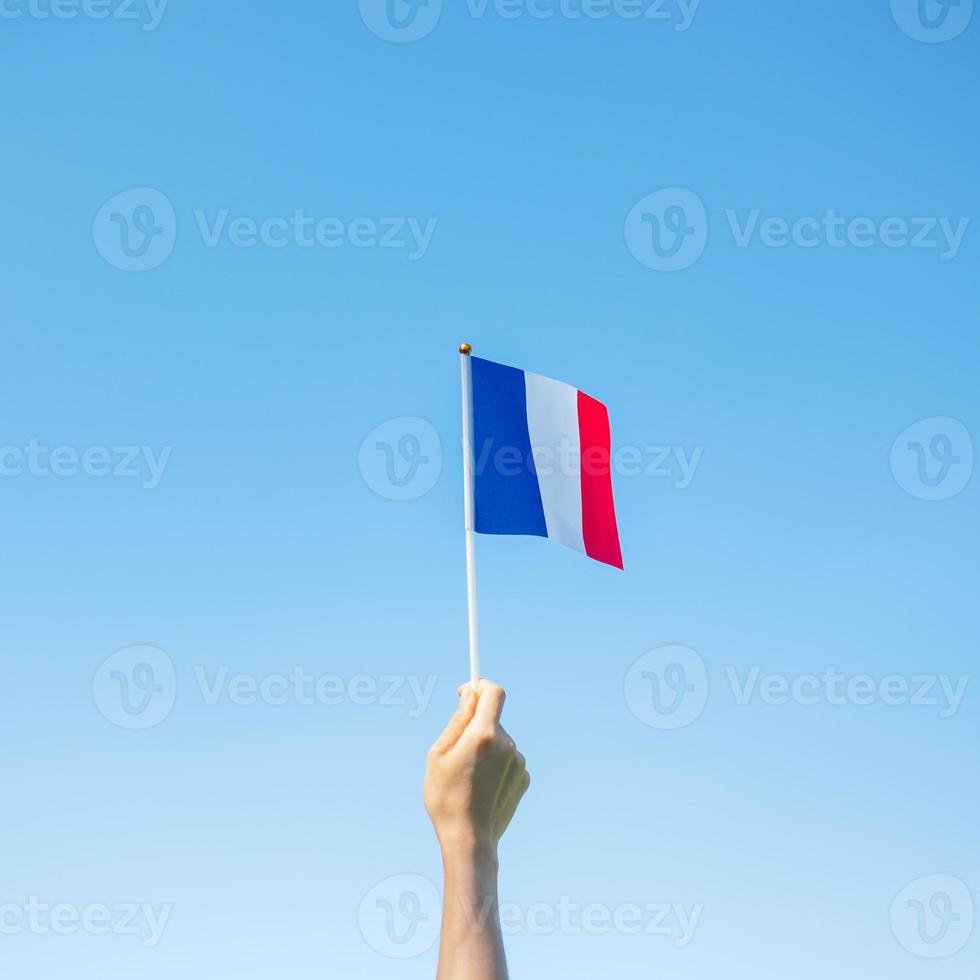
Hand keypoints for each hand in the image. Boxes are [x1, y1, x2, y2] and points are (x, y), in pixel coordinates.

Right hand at [424, 680, 530, 859]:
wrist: (470, 840)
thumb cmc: (446, 797)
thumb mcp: (438, 754)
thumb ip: (457, 720)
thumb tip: (470, 696)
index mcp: (485, 734)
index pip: (494, 692)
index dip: (481, 686)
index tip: (467, 692)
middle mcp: (508, 744)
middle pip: (493, 719)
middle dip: (476, 725)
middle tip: (457, 751)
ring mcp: (519, 762)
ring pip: (500, 741)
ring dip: (486, 748)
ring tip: (469, 776)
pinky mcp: (524, 779)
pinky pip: (507, 760)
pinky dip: (496, 765)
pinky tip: (482, 787)